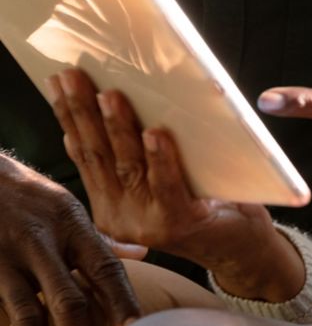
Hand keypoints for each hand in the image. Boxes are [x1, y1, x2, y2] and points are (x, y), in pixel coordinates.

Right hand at [0, 152, 138, 325]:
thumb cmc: (25, 195)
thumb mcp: (66, 207)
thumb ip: (100, 238)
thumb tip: (142, 252)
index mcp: (71, 226)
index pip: (104, 268)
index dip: (122, 301)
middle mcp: (41, 244)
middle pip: (69, 301)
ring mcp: (5, 260)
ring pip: (29, 317)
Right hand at [46, 70, 302, 301]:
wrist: (240, 248)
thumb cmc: (204, 202)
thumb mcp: (159, 178)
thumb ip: (133, 156)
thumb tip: (110, 102)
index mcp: (109, 201)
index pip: (83, 152)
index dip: (69, 116)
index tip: (58, 82)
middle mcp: (119, 214)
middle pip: (97, 154)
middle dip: (82, 112)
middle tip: (72, 77)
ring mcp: (145, 221)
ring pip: (127, 165)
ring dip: (118, 128)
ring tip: (110, 95)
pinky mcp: (178, 222)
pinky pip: (166, 185)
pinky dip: (161, 158)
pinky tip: (155, 133)